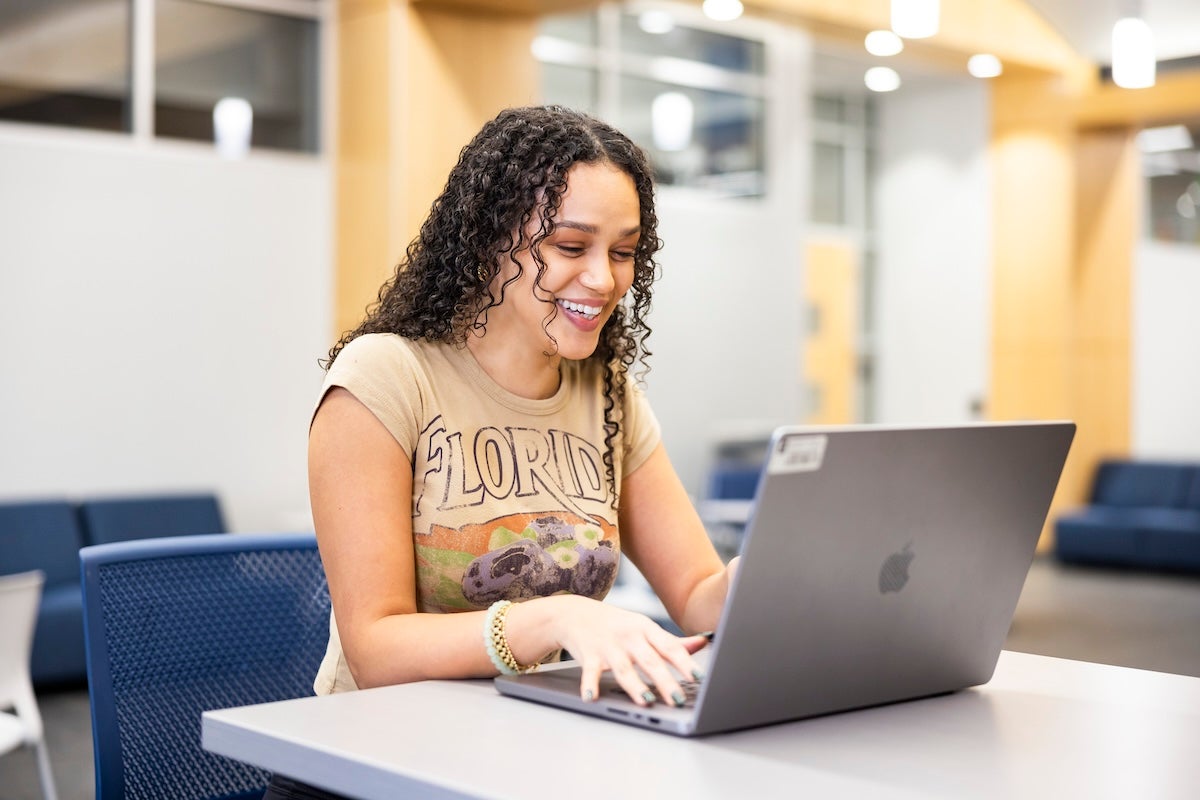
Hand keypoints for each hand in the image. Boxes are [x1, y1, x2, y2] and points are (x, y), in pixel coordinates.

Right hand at [543, 595, 708, 707]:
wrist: (574, 613)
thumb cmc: (616, 625)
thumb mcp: (644, 627)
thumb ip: (672, 641)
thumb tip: (703, 643)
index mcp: (646, 628)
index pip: (670, 647)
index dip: (685, 663)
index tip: (699, 678)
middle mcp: (629, 636)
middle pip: (650, 660)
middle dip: (665, 680)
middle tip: (678, 699)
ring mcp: (608, 645)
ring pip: (624, 668)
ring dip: (635, 686)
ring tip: (646, 702)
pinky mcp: (587, 654)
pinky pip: (590, 671)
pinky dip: (590, 684)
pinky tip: (592, 697)